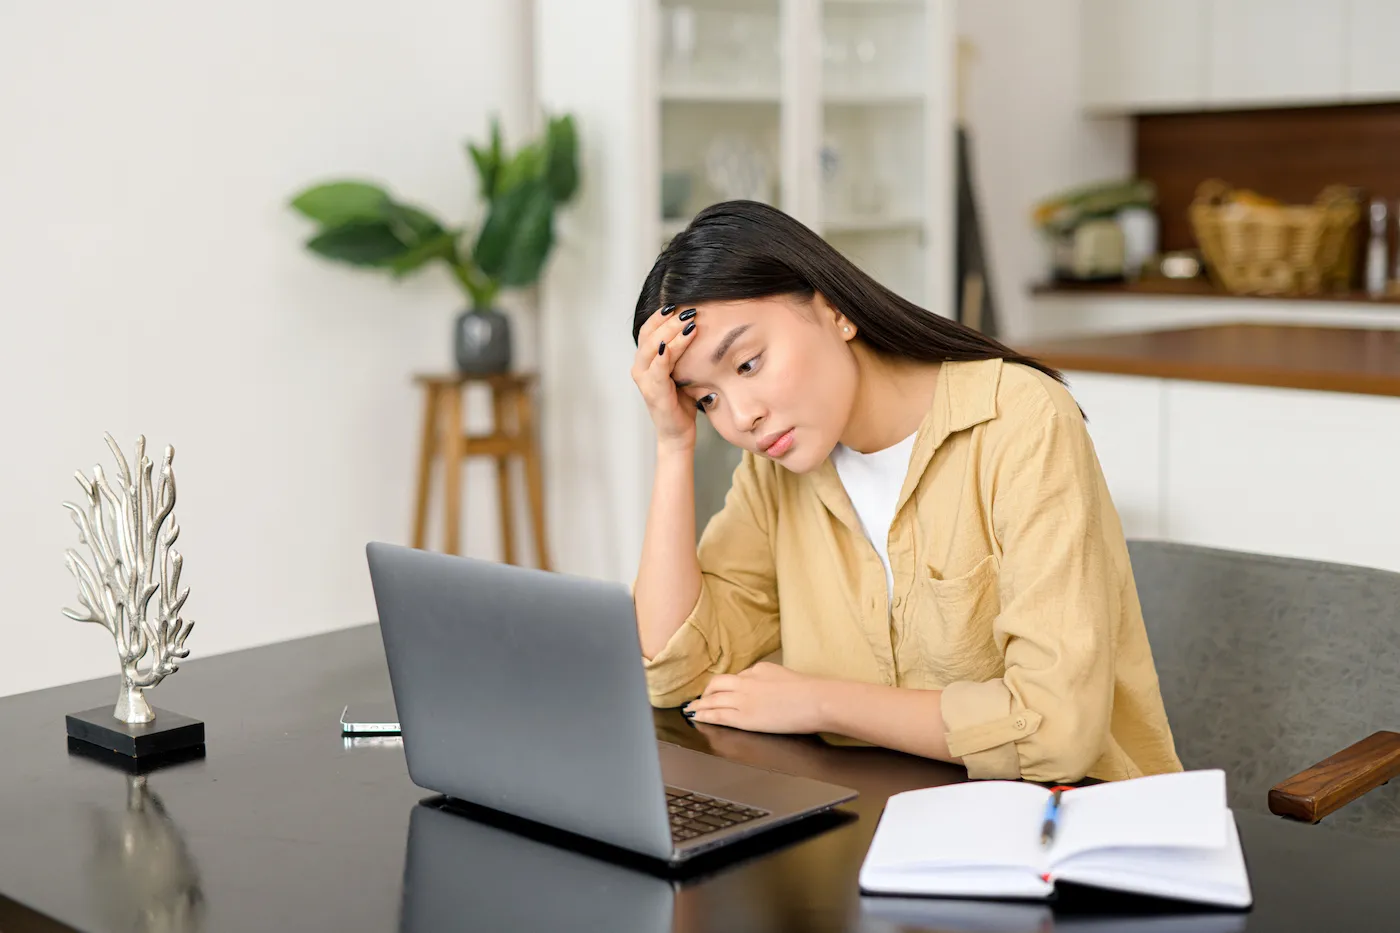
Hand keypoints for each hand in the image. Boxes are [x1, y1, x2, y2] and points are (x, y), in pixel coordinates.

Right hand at [631, 305, 700, 452]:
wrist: (678, 432)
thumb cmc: (682, 400)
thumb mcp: (684, 370)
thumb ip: (684, 351)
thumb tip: (700, 325)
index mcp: (646, 360)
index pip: (648, 329)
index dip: (661, 315)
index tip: (679, 302)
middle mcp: (640, 367)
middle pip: (649, 334)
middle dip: (669, 320)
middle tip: (689, 310)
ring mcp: (644, 380)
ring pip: (653, 347)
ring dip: (671, 332)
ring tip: (690, 323)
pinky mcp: (653, 392)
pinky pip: (659, 368)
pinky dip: (668, 353)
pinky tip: (679, 341)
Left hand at [684, 662, 828, 734]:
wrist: (816, 700)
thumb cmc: (809, 691)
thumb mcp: (785, 676)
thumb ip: (770, 680)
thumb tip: (764, 689)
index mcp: (759, 669)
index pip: (737, 677)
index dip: (726, 686)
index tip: (721, 691)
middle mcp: (747, 681)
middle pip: (717, 684)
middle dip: (707, 692)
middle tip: (701, 699)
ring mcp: (743, 699)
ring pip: (713, 699)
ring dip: (700, 704)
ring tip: (692, 709)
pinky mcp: (743, 717)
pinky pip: (717, 714)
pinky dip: (704, 714)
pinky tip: (696, 717)